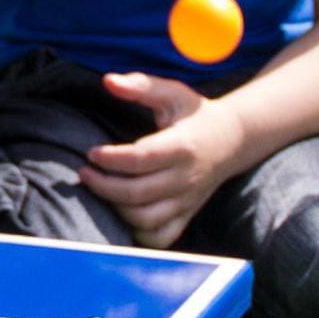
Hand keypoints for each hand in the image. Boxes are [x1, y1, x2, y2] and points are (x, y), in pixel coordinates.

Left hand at [80, 74, 248, 248]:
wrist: (233, 140)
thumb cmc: (195, 114)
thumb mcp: (173, 93)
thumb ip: (141, 85)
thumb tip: (109, 81)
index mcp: (182, 146)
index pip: (141, 159)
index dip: (111, 159)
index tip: (91, 153)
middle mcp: (186, 177)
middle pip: (138, 193)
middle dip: (104, 186)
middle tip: (85, 173)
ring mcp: (187, 200)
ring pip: (146, 219)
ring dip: (116, 209)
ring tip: (101, 190)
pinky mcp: (187, 214)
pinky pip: (161, 237)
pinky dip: (138, 233)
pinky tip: (123, 214)